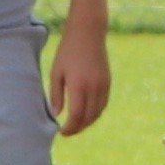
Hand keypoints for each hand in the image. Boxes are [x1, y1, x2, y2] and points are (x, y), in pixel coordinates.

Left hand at [49, 17, 111, 139]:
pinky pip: (103, 104)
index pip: (76, 116)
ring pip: (98, 113)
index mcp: (78, 85)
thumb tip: (57, 114)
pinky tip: (86, 114)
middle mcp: (94, 88)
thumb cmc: (67, 51)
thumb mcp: (56, 72)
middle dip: (78, 128)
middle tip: (67, 131)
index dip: (69, 128)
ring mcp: (103, 85)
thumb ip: (56, 95)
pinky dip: (95, 113)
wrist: (88, 33)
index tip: (61, 132)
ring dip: (87, 122)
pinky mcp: (108, 82)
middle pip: (88, 118)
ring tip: (76, 125)